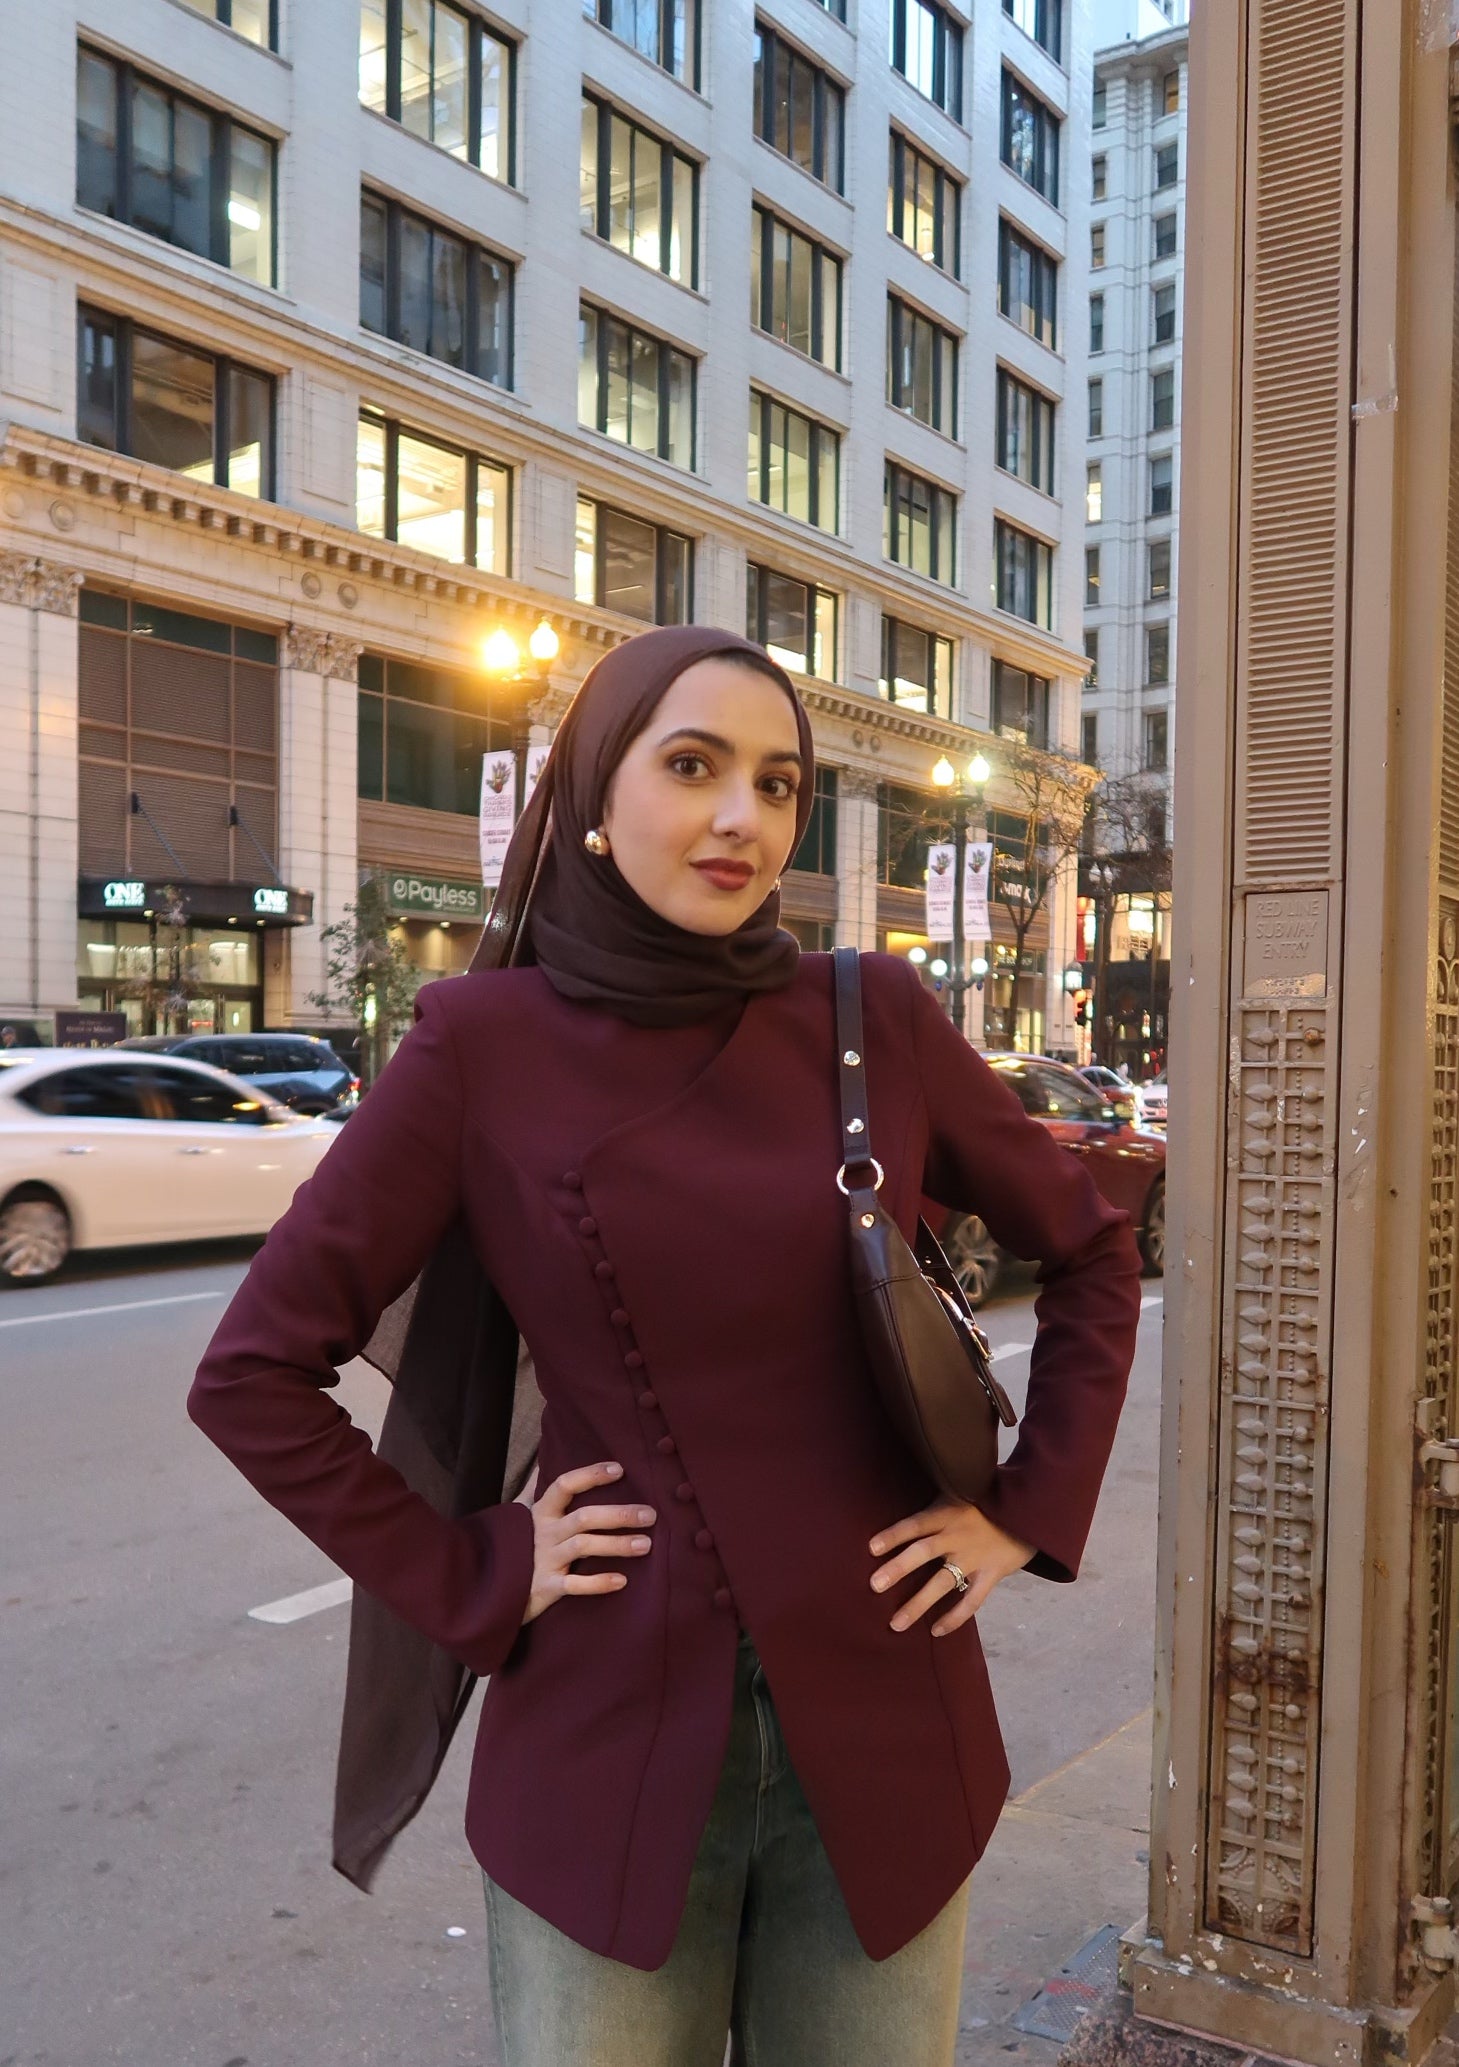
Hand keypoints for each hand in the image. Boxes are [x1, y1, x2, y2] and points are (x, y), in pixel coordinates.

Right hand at [523, 1462, 654, 1625]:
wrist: (489, 1589)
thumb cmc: (515, 1546)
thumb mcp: (520, 1513)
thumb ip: (534, 1487)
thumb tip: (543, 1457)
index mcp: (540, 1512)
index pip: (565, 1484)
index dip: (591, 1475)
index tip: (619, 1469)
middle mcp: (543, 1533)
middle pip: (584, 1517)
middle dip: (618, 1514)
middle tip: (650, 1514)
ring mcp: (544, 1560)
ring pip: (583, 1547)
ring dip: (616, 1545)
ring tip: (646, 1544)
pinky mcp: (545, 1588)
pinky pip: (574, 1585)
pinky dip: (597, 1583)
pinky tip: (621, 1581)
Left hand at [869, 1500, 1034, 1637]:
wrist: (1029, 1511)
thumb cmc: (985, 1502)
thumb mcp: (959, 1494)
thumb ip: (934, 1509)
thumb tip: (901, 1521)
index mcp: (947, 1513)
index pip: (915, 1524)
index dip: (894, 1535)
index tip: (870, 1548)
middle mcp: (958, 1535)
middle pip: (924, 1552)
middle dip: (898, 1569)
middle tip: (874, 1586)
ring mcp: (975, 1557)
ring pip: (943, 1583)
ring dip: (918, 1604)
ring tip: (896, 1624)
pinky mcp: (992, 1574)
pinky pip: (971, 1601)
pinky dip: (953, 1618)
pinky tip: (935, 1631)